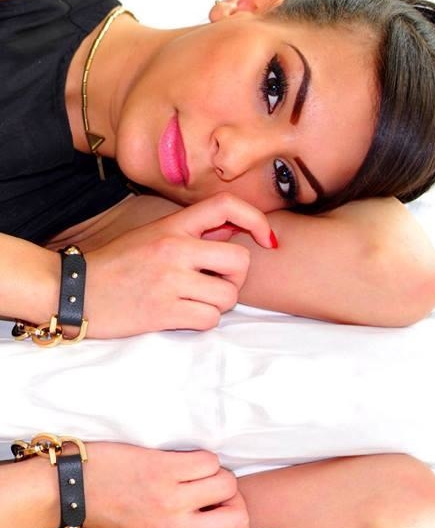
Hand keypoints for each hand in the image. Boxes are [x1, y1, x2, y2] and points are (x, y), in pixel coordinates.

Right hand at [84, 194, 275, 336]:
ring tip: (192, 300)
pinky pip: (210, 319)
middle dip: (235, 278)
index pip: (227, 206)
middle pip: (240, 261)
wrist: (74, 291)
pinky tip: (182, 315)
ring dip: (217, 304)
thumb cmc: (116, 265)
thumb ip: (192, 234)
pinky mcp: (165, 312)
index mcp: (172, 225)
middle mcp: (174, 248)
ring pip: (228, 296)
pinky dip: (202, 321)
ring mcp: (170, 280)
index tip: (267, 240)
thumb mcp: (152, 237)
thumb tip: (233, 232)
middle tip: (215, 283)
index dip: (257, 221)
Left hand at [84, 444, 273, 527]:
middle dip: (236, 504)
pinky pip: (210, 461)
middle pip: (238, 521)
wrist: (75, 488)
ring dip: (218, 476)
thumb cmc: (115, 513)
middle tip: (217, 497)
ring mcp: (171, 500)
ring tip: (193, 477)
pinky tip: (182, 463)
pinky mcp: (166, 470)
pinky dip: (204, 459)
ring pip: (228, 484)